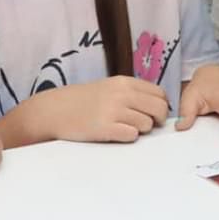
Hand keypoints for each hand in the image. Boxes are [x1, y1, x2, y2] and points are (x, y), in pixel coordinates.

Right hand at [34, 76, 172, 143]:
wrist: (56, 110)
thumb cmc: (84, 100)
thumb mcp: (110, 87)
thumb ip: (132, 93)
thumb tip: (159, 105)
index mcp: (124, 82)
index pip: (159, 93)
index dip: (161, 105)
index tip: (154, 114)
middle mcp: (121, 94)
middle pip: (159, 108)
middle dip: (158, 120)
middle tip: (148, 125)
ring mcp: (114, 111)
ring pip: (147, 124)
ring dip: (140, 129)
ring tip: (125, 127)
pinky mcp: (105, 128)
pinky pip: (132, 135)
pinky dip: (128, 137)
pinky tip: (117, 133)